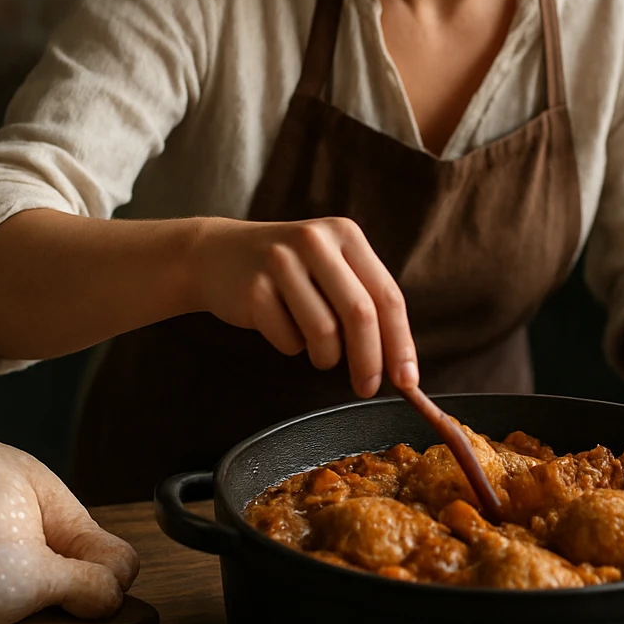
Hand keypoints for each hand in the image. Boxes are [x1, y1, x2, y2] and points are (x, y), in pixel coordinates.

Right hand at [193, 217, 416, 397]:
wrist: (216, 254)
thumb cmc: (288, 271)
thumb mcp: (330, 266)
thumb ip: (364, 301)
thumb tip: (399, 364)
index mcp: (346, 235)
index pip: (387, 296)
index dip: (401, 342)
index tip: (407, 380)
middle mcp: (316, 241)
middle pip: (360, 314)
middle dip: (369, 360)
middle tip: (367, 388)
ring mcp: (281, 261)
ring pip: (324, 331)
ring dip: (325, 356)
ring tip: (316, 348)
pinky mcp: (254, 287)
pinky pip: (288, 339)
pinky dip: (291, 346)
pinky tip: (281, 326)